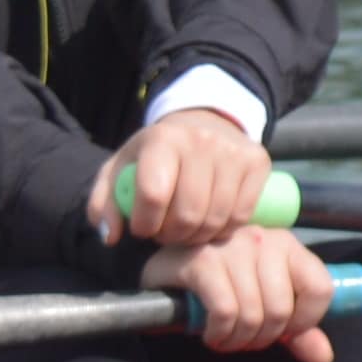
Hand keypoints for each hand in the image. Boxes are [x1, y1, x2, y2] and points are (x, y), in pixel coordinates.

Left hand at [96, 104, 273, 249]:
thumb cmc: (154, 156)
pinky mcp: (258, 162)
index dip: (144, 223)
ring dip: (196, 237)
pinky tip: (209, 222)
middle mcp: (201, 140)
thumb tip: (111, 236)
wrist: (201, 124)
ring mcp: (233, 151)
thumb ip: (104, 204)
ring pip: (216, 219)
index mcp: (162, 139)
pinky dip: (222, 230)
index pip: (154, 194)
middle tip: (164, 233)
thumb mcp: (120, 171)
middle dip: (171, 235)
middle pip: (188, 214)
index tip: (141, 229)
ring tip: (184, 229)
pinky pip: (241, 216)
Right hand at [146, 226, 341, 361]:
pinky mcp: (200, 261)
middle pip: (281, 310)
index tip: (283, 331)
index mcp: (286, 244)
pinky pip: (225, 312)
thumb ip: (296, 329)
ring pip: (252, 315)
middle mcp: (262, 239)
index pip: (320, 288)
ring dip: (237, 340)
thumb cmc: (221, 286)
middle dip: (262, 338)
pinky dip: (219, 334)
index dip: (305, 322)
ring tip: (225, 337)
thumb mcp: (263, 304)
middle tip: (244, 338)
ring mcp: (230, 247)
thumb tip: (323, 357)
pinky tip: (210, 333)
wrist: (165, 274)